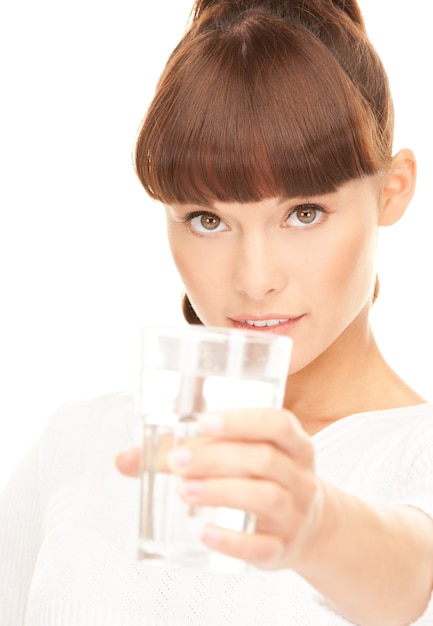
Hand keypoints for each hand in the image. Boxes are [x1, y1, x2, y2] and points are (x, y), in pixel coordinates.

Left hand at [116, 408, 322, 570]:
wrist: (312, 527)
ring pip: (266, 499)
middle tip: (177, 461)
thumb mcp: (242, 457)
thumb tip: (124, 460)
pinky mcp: (283, 550)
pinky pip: (263, 547)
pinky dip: (234, 542)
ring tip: (185, 491)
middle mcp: (299, 476)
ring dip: (222, 492)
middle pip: (265, 460)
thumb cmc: (263, 479)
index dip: (241, 421)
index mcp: (292, 443)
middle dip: (217, 458)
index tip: (203, 421)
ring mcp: (295, 514)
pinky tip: (205, 534)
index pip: (276, 423)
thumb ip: (185, 452)